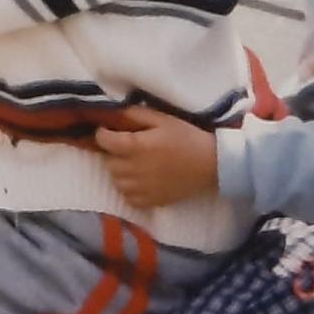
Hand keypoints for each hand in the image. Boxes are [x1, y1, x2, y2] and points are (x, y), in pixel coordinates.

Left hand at [94, 107, 218, 209]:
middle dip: (113, 153)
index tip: (111, 131)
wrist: (211, 164)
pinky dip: (130, 189)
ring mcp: (141, 188)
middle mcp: (133, 169)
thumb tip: (114, 113)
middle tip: (127, 147)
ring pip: (115, 180)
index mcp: (135, 146)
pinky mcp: (150, 201)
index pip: (102, 140)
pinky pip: (127, 196)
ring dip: (120, 171)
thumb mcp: (162, 119)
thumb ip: (135, 114)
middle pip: (108, 162)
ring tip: (135, 164)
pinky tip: (141, 180)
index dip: (104, 133)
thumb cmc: (186, 137)